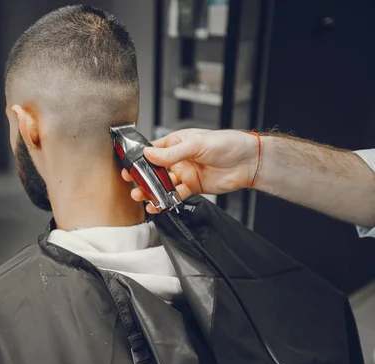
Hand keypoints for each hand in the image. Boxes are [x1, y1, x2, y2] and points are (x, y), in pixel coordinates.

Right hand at [122, 129, 258, 212]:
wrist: (248, 162)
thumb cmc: (227, 144)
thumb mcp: (196, 144)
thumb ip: (172, 153)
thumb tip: (149, 154)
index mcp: (177, 143)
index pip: (153, 150)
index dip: (140, 158)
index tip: (130, 166)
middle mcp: (179, 159)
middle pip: (155, 170)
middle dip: (143, 177)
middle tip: (133, 184)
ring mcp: (185, 173)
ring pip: (163, 184)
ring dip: (152, 190)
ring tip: (141, 196)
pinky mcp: (192, 187)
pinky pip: (175, 195)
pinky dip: (166, 201)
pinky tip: (158, 205)